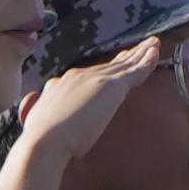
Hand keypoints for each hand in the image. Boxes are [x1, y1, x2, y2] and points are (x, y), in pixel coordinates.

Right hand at [0, 40, 159, 189]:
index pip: (84, 75)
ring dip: (138, 53)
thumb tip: (32, 130)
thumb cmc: (39, 145)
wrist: (45, 143)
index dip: (99, 70)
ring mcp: (94, 79)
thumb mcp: (37, 128)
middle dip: (121, 56)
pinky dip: (147, 59)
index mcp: (59, 87)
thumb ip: (39, 123)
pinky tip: (157, 52)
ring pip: (122, 62)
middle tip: (137, 48)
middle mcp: (75, 77)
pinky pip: (135, 68)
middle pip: (105, 64)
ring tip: (152, 45)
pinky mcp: (111, 85)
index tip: (109, 66)